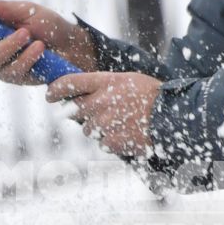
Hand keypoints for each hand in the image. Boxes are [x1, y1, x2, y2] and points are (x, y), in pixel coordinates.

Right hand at [0, 0, 97, 83]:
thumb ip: (1, 8)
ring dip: (9, 47)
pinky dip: (26, 58)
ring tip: (29, 36)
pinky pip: (12, 72)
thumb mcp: (27, 11)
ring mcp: (1, 64)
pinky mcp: (17, 78)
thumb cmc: (50, 26)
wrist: (77, 48)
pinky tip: (39, 50)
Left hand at [46, 71, 161, 156]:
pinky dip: (112, 142)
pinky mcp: (113, 140)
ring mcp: (106, 122)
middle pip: (76, 110)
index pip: (70, 83)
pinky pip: (102, 143)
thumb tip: (80, 97)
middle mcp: (101, 101)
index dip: (56, 90)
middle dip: (84, 114)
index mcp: (105, 82)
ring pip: (88, 129)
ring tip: (122, 123)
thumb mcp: (127, 81)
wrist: (173, 116)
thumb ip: (103, 86)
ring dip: (99, 129)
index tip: (49, 95)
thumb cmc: (152, 96)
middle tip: (102, 114)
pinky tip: (128, 134)